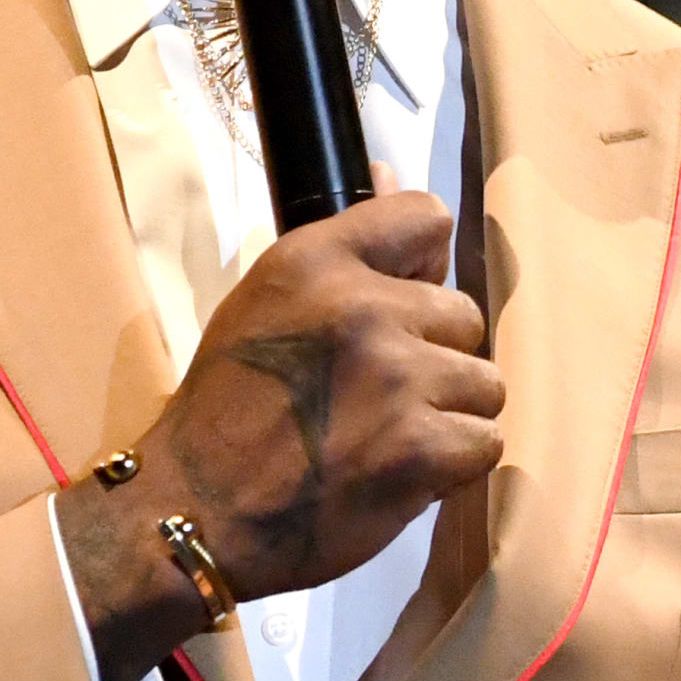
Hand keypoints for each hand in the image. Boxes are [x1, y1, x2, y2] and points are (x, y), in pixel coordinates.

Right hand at [56, 188, 497, 680]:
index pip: (427, 217)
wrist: (195, 511)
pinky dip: (451, 467)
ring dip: (449, 416)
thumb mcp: (265, 301)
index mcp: (315, 260)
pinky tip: (401, 473)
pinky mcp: (421, 449)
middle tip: (381, 396)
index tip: (404, 305)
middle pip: (465, 316)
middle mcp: (363, 308)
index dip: (424, 267)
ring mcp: (398, 379)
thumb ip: (340, 249)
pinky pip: (485, 443)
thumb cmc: (225, 408)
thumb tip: (392, 169)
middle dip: (435, 359)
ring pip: (484, 384)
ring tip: (390, 438)